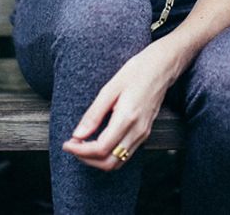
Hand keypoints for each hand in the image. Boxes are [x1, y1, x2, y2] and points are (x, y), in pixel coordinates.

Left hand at [62, 38, 180, 170]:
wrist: (162, 67)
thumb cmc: (137, 71)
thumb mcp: (110, 88)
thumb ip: (94, 113)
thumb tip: (78, 134)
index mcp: (127, 118)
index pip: (101, 148)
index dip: (81, 150)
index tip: (67, 143)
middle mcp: (137, 131)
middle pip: (109, 162)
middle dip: (87, 159)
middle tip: (72, 146)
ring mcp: (143, 133)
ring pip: (118, 162)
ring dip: (97, 160)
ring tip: (83, 145)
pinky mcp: (145, 132)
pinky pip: (125, 154)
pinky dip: (108, 154)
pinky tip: (98, 141)